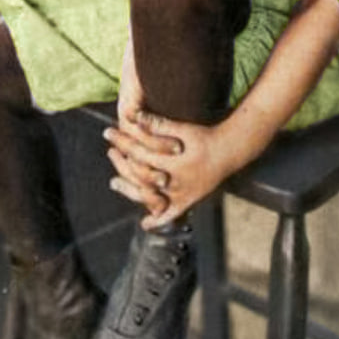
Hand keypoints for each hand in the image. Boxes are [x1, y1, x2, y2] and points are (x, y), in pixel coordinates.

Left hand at [105, 112, 236, 228]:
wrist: (229, 151)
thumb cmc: (206, 136)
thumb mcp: (183, 129)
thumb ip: (159, 124)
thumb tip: (133, 115)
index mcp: (173, 163)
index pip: (139, 153)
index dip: (122, 141)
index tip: (109, 131)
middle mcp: (175, 182)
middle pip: (140, 175)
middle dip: (122, 163)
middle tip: (109, 152)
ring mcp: (181, 194)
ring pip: (150, 197)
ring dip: (131, 189)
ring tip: (114, 182)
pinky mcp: (189, 201)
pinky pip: (171, 214)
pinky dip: (158, 220)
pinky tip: (146, 223)